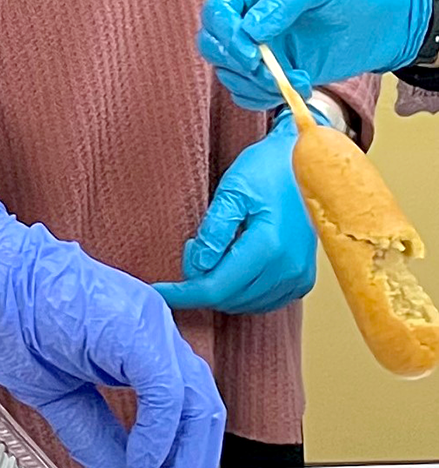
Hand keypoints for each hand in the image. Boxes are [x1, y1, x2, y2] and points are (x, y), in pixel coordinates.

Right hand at [0, 203, 221, 467]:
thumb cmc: (8, 315)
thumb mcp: (59, 394)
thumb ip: (97, 436)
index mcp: (139, 342)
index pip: (186, 410)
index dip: (184, 463)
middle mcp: (153, 328)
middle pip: (201, 411)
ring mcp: (147, 322)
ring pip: (195, 402)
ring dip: (184, 464)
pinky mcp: (133, 324)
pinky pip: (166, 389)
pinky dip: (160, 433)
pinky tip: (143, 465)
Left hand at [155, 114, 315, 314]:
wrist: (307, 163)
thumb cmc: (267, 169)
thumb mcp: (233, 191)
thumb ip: (214, 231)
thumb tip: (197, 266)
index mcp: (270, 247)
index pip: (218, 287)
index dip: (185, 293)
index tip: (160, 292)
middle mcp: (289, 269)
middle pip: (231, 299)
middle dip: (200, 284)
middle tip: (191, 248)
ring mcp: (299, 277)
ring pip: (247, 304)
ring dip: (221, 288)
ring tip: (211, 250)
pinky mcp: (303, 279)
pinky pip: (265, 299)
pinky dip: (241, 291)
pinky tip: (231, 264)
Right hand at [200, 0, 429, 108]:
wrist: (383, 17)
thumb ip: (282, 2)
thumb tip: (251, 31)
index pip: (216, 12)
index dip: (228, 36)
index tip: (253, 54)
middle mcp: (240, 12)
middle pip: (211, 44)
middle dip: (238, 64)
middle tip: (269, 73)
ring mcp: (252, 43)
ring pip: (227, 71)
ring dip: (255, 84)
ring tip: (294, 80)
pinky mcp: (268, 68)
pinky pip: (247, 90)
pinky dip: (264, 97)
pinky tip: (297, 86)